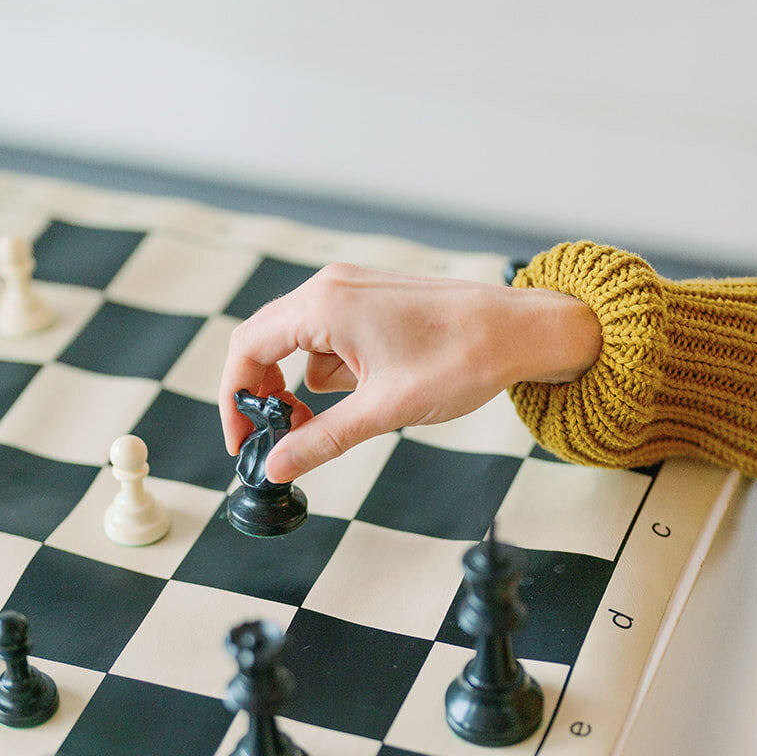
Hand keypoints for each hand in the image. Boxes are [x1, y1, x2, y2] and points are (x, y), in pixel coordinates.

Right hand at [219, 262, 601, 481]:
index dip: (235, 400)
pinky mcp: (372, 300)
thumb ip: (321, 440)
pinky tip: (367, 395)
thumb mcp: (383, 411)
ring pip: (300, 344)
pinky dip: (334, 372)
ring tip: (335, 424)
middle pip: (266, 342)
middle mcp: (331, 288)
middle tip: (278, 439)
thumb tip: (275, 467)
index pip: (247, 349)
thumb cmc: (460, 359)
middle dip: (264, 395)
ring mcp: (352, 290)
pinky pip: (331, 337)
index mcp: (324, 306)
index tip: (242, 442)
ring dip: (304, 387)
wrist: (521, 331)